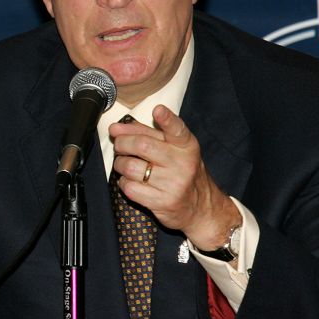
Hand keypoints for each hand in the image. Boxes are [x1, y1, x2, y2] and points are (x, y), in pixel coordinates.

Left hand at [108, 105, 239, 250]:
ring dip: (120, 164)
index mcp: (186, 146)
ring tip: (124, 164)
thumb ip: (148, 134)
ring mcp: (173, 184)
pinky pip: (129, 188)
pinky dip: (123, 182)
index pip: (177, 130)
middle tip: (120, 145)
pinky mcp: (162, 201)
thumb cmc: (183, 173)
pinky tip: (131, 181)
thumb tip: (117, 127)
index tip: (158, 110)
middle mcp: (182, 163)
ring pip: (130, 167)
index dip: (167, 119)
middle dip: (122, 143)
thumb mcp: (175, 149)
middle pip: (142, 145)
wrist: (201, 208)